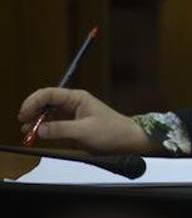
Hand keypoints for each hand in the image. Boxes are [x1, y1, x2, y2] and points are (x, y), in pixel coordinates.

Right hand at [18, 87, 154, 154]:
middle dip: (32, 111)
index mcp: (77, 98)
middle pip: (45, 102)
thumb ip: (60, 129)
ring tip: (26, 130)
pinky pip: (52, 124)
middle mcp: (73, 103)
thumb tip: (39, 130)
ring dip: (36, 120)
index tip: (24, 113)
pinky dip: (43, 128)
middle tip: (23, 123)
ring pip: (47, 113)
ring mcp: (71, 114)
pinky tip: (35, 134)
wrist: (126, 141)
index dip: (34, 101)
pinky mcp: (72, 125)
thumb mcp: (84, 131)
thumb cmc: (112, 131)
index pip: (49, 94)